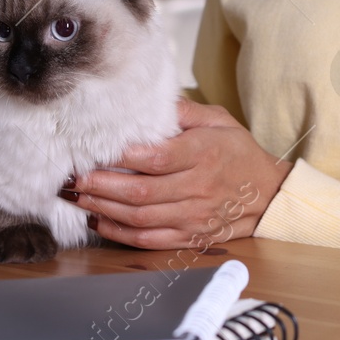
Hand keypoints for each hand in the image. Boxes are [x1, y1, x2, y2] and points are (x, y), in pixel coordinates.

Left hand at [66, 98, 293, 250]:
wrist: (267, 194)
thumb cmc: (238, 152)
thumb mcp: (219, 120)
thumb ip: (184, 111)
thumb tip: (148, 101)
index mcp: (204, 154)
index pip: (157, 158)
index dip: (123, 157)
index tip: (94, 151)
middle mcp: (198, 188)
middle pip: (142, 191)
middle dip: (102, 185)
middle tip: (73, 177)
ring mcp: (193, 217)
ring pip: (141, 217)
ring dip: (104, 208)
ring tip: (78, 196)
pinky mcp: (189, 236)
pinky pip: (149, 239)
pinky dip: (120, 232)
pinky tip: (99, 219)